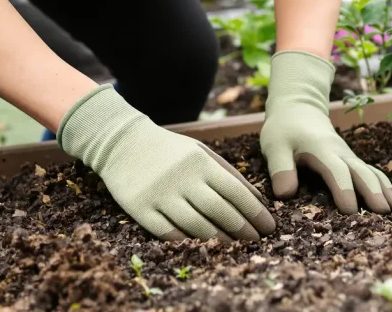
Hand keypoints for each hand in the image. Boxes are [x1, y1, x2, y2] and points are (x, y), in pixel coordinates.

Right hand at [58, 85, 275, 241]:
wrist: (122, 143)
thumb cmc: (169, 149)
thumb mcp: (200, 151)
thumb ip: (227, 173)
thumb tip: (256, 200)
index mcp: (200, 162)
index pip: (234, 191)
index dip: (255, 212)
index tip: (269, 226)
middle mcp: (181, 178)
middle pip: (218, 211)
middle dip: (242, 229)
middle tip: (257, 241)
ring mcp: (160, 194)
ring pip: (195, 225)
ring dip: (219, 240)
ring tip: (235, 247)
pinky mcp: (140, 208)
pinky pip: (167, 232)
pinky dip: (187, 242)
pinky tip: (202, 248)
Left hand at [260, 51, 391, 213]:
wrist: (299, 109)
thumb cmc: (285, 130)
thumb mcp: (275, 146)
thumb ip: (280, 168)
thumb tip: (285, 195)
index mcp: (321, 150)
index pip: (335, 170)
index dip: (343, 189)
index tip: (349, 210)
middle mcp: (340, 153)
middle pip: (361, 172)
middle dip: (372, 191)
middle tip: (383, 213)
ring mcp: (348, 156)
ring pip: (370, 172)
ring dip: (382, 189)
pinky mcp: (351, 160)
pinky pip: (371, 172)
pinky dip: (383, 184)